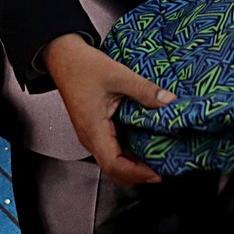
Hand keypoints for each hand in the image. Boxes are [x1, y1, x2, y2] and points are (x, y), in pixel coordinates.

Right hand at [42, 33, 173, 186]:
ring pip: (113, 162)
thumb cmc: (83, 67)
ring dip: (134, 165)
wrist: (65, 58)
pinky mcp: (96, 130)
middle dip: (138, 175)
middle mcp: (91, 138)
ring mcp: (92, 135)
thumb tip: (169, 101)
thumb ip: (144, 90)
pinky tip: (145, 146)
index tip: (157, 173)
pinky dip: (129, 154)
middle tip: (163, 169)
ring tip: (158, 160)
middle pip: (114, 170)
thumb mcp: (118, 75)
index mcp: (93, 129)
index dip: (136, 174)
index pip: (113, 164)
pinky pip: (112, 150)